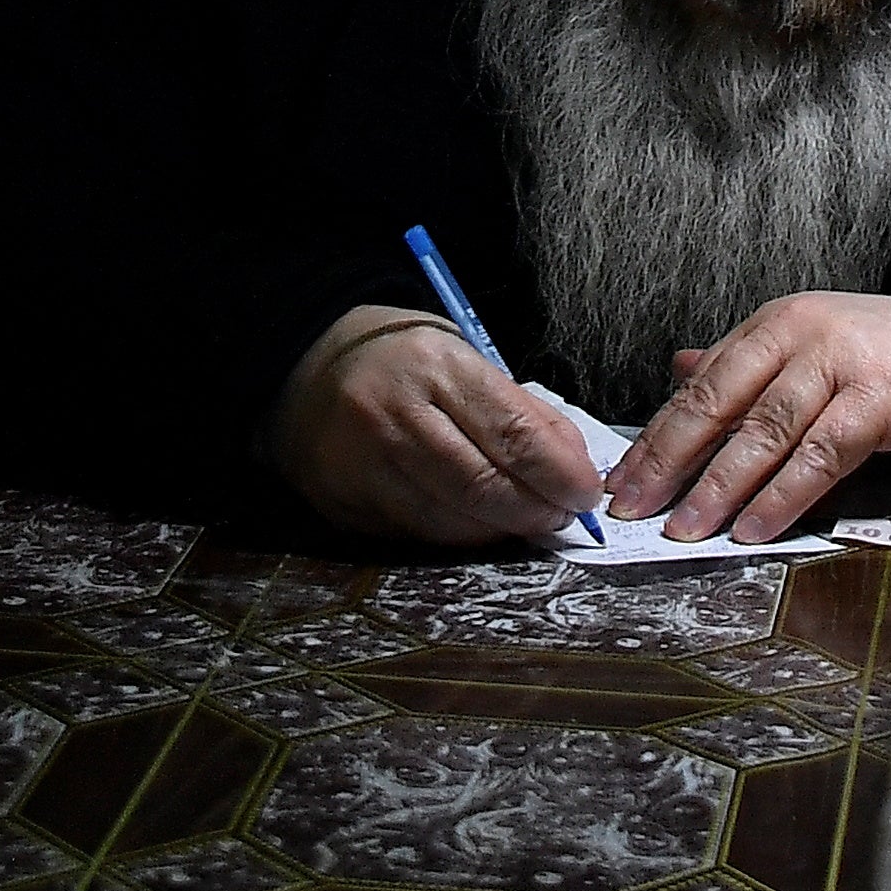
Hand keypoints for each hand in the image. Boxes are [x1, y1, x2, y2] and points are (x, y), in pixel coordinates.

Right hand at [265, 309, 609, 545]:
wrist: (305, 363)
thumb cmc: (401, 358)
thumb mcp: (463, 356)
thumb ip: (520, 411)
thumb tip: (574, 468)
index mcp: (434, 364)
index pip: (513, 432)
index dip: (559, 473)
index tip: (585, 493)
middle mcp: (393, 413)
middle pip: (481, 486)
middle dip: (535, 511)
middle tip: (562, 518)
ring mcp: (360, 461)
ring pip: (447, 521)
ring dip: (497, 530)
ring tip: (523, 521)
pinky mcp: (342, 499)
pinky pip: (412, 532)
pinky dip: (454, 533)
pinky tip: (474, 523)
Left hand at [606, 291, 890, 546]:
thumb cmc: (878, 352)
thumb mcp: (804, 344)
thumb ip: (742, 363)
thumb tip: (679, 372)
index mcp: (773, 325)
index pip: (701, 384)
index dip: (658, 434)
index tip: (624, 477)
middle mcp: (800, 337)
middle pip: (720, 403)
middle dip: (671, 460)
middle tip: (636, 505)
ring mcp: (839, 366)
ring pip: (764, 432)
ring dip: (720, 486)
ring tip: (687, 526)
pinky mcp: (878, 401)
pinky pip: (819, 457)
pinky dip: (782, 496)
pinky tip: (753, 526)